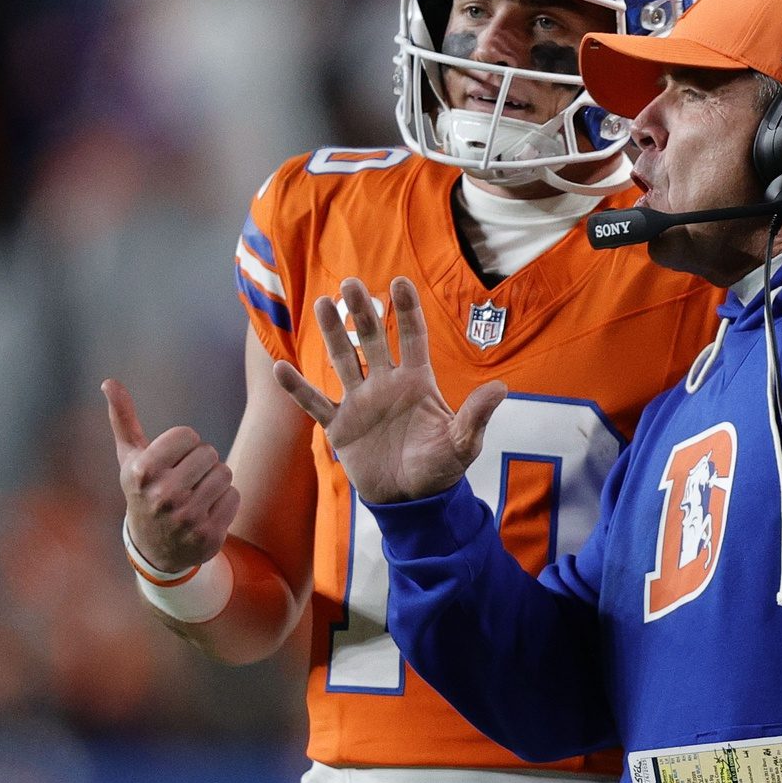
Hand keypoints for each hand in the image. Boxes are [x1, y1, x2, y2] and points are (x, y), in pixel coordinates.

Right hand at [103, 377, 240, 570]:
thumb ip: (122, 419)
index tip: (171, 461)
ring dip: (214, 480)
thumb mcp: (130, 458)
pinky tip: (206, 511)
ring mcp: (187, 519)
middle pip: (209, 453)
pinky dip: (225, 501)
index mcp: (141, 473)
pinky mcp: (209, 536)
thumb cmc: (144, 491)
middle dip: (201, 462)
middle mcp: (163, 496)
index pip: (187, 435)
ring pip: (225, 474)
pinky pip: (234, 497)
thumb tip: (108, 382)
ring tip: (196, 494)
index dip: (184, 445)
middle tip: (185, 480)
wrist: (155, 548)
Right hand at [273, 276, 504, 503]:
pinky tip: (280, 369)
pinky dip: (298, 389)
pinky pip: (315, 403)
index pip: (413, 337)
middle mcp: (386, 385)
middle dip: (363, 312)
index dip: (406, 310)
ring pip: (343, 360)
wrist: (412, 500)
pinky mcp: (340, 426)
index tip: (399, 282)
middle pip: (373, 340)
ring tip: (322, 303)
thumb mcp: (463, 443)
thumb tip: (501, 388)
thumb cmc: (440, 468)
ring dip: (333, 334)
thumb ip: (476, 415)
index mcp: (417, 382)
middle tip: (352, 283)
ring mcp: (360, 403)